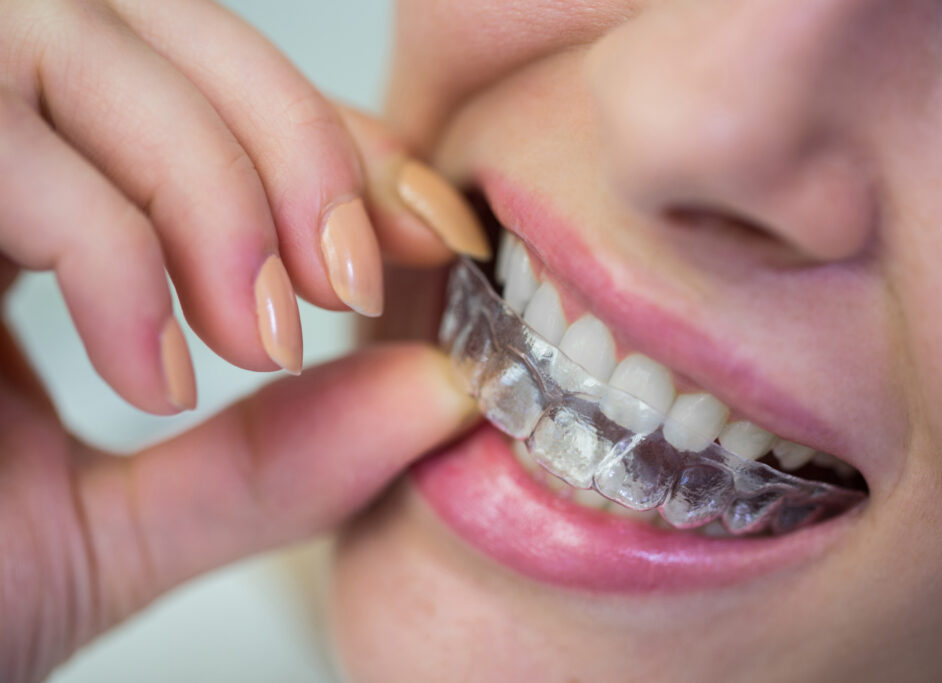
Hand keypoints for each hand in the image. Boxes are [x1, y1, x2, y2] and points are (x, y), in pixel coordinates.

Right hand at [0, 0, 486, 678]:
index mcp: (22, 200)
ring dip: (208, 182)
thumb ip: (279, 460)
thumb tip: (444, 390)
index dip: (333, 147)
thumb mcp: (118, 528)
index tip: (430, 235)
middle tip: (350, 283)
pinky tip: (149, 372)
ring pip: (75, 38)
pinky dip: (103, 241)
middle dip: (287, 138)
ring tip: (254, 335)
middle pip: (156, 21)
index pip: (209, 100)